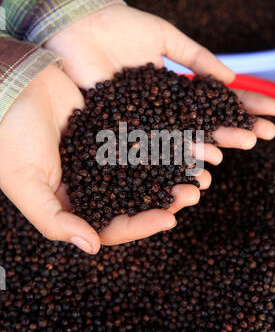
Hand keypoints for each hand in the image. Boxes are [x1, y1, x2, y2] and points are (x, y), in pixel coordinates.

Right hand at [0, 64, 211, 252]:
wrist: (9, 83)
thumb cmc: (8, 136)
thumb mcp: (25, 183)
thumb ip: (54, 220)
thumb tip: (91, 247)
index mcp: (70, 203)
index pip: (111, 225)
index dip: (141, 225)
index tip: (170, 219)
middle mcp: (89, 183)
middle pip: (134, 199)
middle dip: (164, 199)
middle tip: (193, 192)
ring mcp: (100, 156)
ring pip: (143, 171)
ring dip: (169, 171)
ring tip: (198, 169)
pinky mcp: (109, 130)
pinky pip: (140, 140)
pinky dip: (160, 143)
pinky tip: (183, 142)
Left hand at [45, 3, 274, 161]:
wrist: (77, 25)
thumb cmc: (119, 26)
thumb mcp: (164, 36)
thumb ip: (196, 57)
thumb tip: (230, 79)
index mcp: (174, 90)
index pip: (215, 102)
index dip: (243, 108)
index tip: (272, 114)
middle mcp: (161, 111)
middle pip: (202, 124)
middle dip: (233, 129)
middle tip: (262, 137)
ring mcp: (141, 122)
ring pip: (179, 139)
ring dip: (210, 145)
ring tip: (235, 148)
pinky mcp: (118, 129)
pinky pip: (147, 145)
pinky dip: (171, 154)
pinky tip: (194, 162)